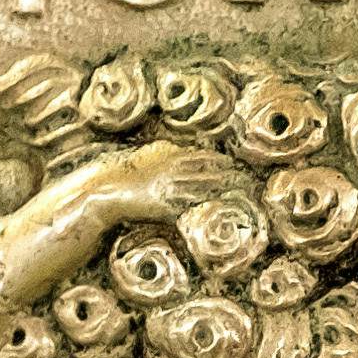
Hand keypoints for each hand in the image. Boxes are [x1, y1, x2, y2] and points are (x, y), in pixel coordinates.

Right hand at [78, 138, 244, 217]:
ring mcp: (169, 190)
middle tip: (249, 180)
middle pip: (208, 171)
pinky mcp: (165, 207)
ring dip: (224, 189)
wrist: (108, 193)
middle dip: (230, 175)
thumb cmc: (128, 176)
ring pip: (204, 187)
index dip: (221, 161)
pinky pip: (191, 206)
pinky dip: (206, 206)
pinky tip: (220, 209)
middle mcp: (172, 172)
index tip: (236, 164)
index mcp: (168, 158)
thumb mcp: (149, 157)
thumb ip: (167, 151)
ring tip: (243, 192)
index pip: (202, 157)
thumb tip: (184, 148)